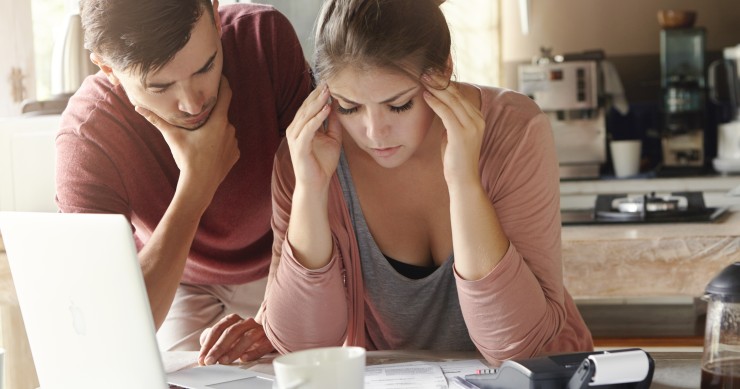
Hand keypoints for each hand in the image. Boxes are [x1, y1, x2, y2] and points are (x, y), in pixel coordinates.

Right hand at [135, 75, 238, 204]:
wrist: (199, 185)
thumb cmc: (187, 159)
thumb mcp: (172, 137)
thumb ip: (156, 120)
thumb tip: (138, 107)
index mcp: (218, 121)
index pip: (226, 94)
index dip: (223, 83)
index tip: (219, 76)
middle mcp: (230, 129)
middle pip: (222, 114)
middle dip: (212, 113)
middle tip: (200, 113)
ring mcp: (234, 143)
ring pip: (225, 130)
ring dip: (216, 129)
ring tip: (202, 136)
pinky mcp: (235, 155)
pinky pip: (228, 144)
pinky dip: (220, 144)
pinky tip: (209, 149)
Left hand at [198, 314, 274, 364]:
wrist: (269, 334)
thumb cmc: (244, 337)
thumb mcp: (227, 336)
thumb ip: (213, 338)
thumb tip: (203, 347)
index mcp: (235, 320)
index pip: (219, 328)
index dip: (209, 343)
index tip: (202, 357)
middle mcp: (247, 323)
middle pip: (231, 332)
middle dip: (218, 347)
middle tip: (209, 361)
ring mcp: (260, 330)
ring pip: (248, 337)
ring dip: (234, 350)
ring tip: (224, 361)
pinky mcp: (271, 340)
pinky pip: (264, 345)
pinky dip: (254, 352)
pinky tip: (244, 358)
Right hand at [285, 85, 341, 191]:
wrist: (316, 184)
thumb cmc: (323, 163)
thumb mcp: (332, 139)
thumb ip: (332, 123)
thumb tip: (336, 107)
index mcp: (301, 128)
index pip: (308, 107)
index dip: (317, 95)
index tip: (329, 83)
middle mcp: (295, 130)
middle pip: (305, 108)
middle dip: (316, 95)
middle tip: (327, 82)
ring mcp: (295, 138)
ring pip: (306, 116)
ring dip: (317, 103)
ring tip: (327, 92)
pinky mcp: (299, 147)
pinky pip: (309, 129)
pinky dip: (317, 118)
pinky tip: (326, 109)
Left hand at [422, 72, 484, 186]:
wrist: (463, 180)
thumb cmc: (456, 159)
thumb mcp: (453, 134)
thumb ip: (450, 120)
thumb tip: (439, 106)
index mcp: (477, 118)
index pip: (460, 95)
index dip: (445, 83)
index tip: (432, 73)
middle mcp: (477, 120)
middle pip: (456, 94)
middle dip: (440, 81)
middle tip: (426, 70)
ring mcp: (472, 127)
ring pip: (452, 100)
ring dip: (436, 88)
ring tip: (423, 78)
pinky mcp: (462, 134)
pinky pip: (446, 113)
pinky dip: (435, 102)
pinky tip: (425, 95)